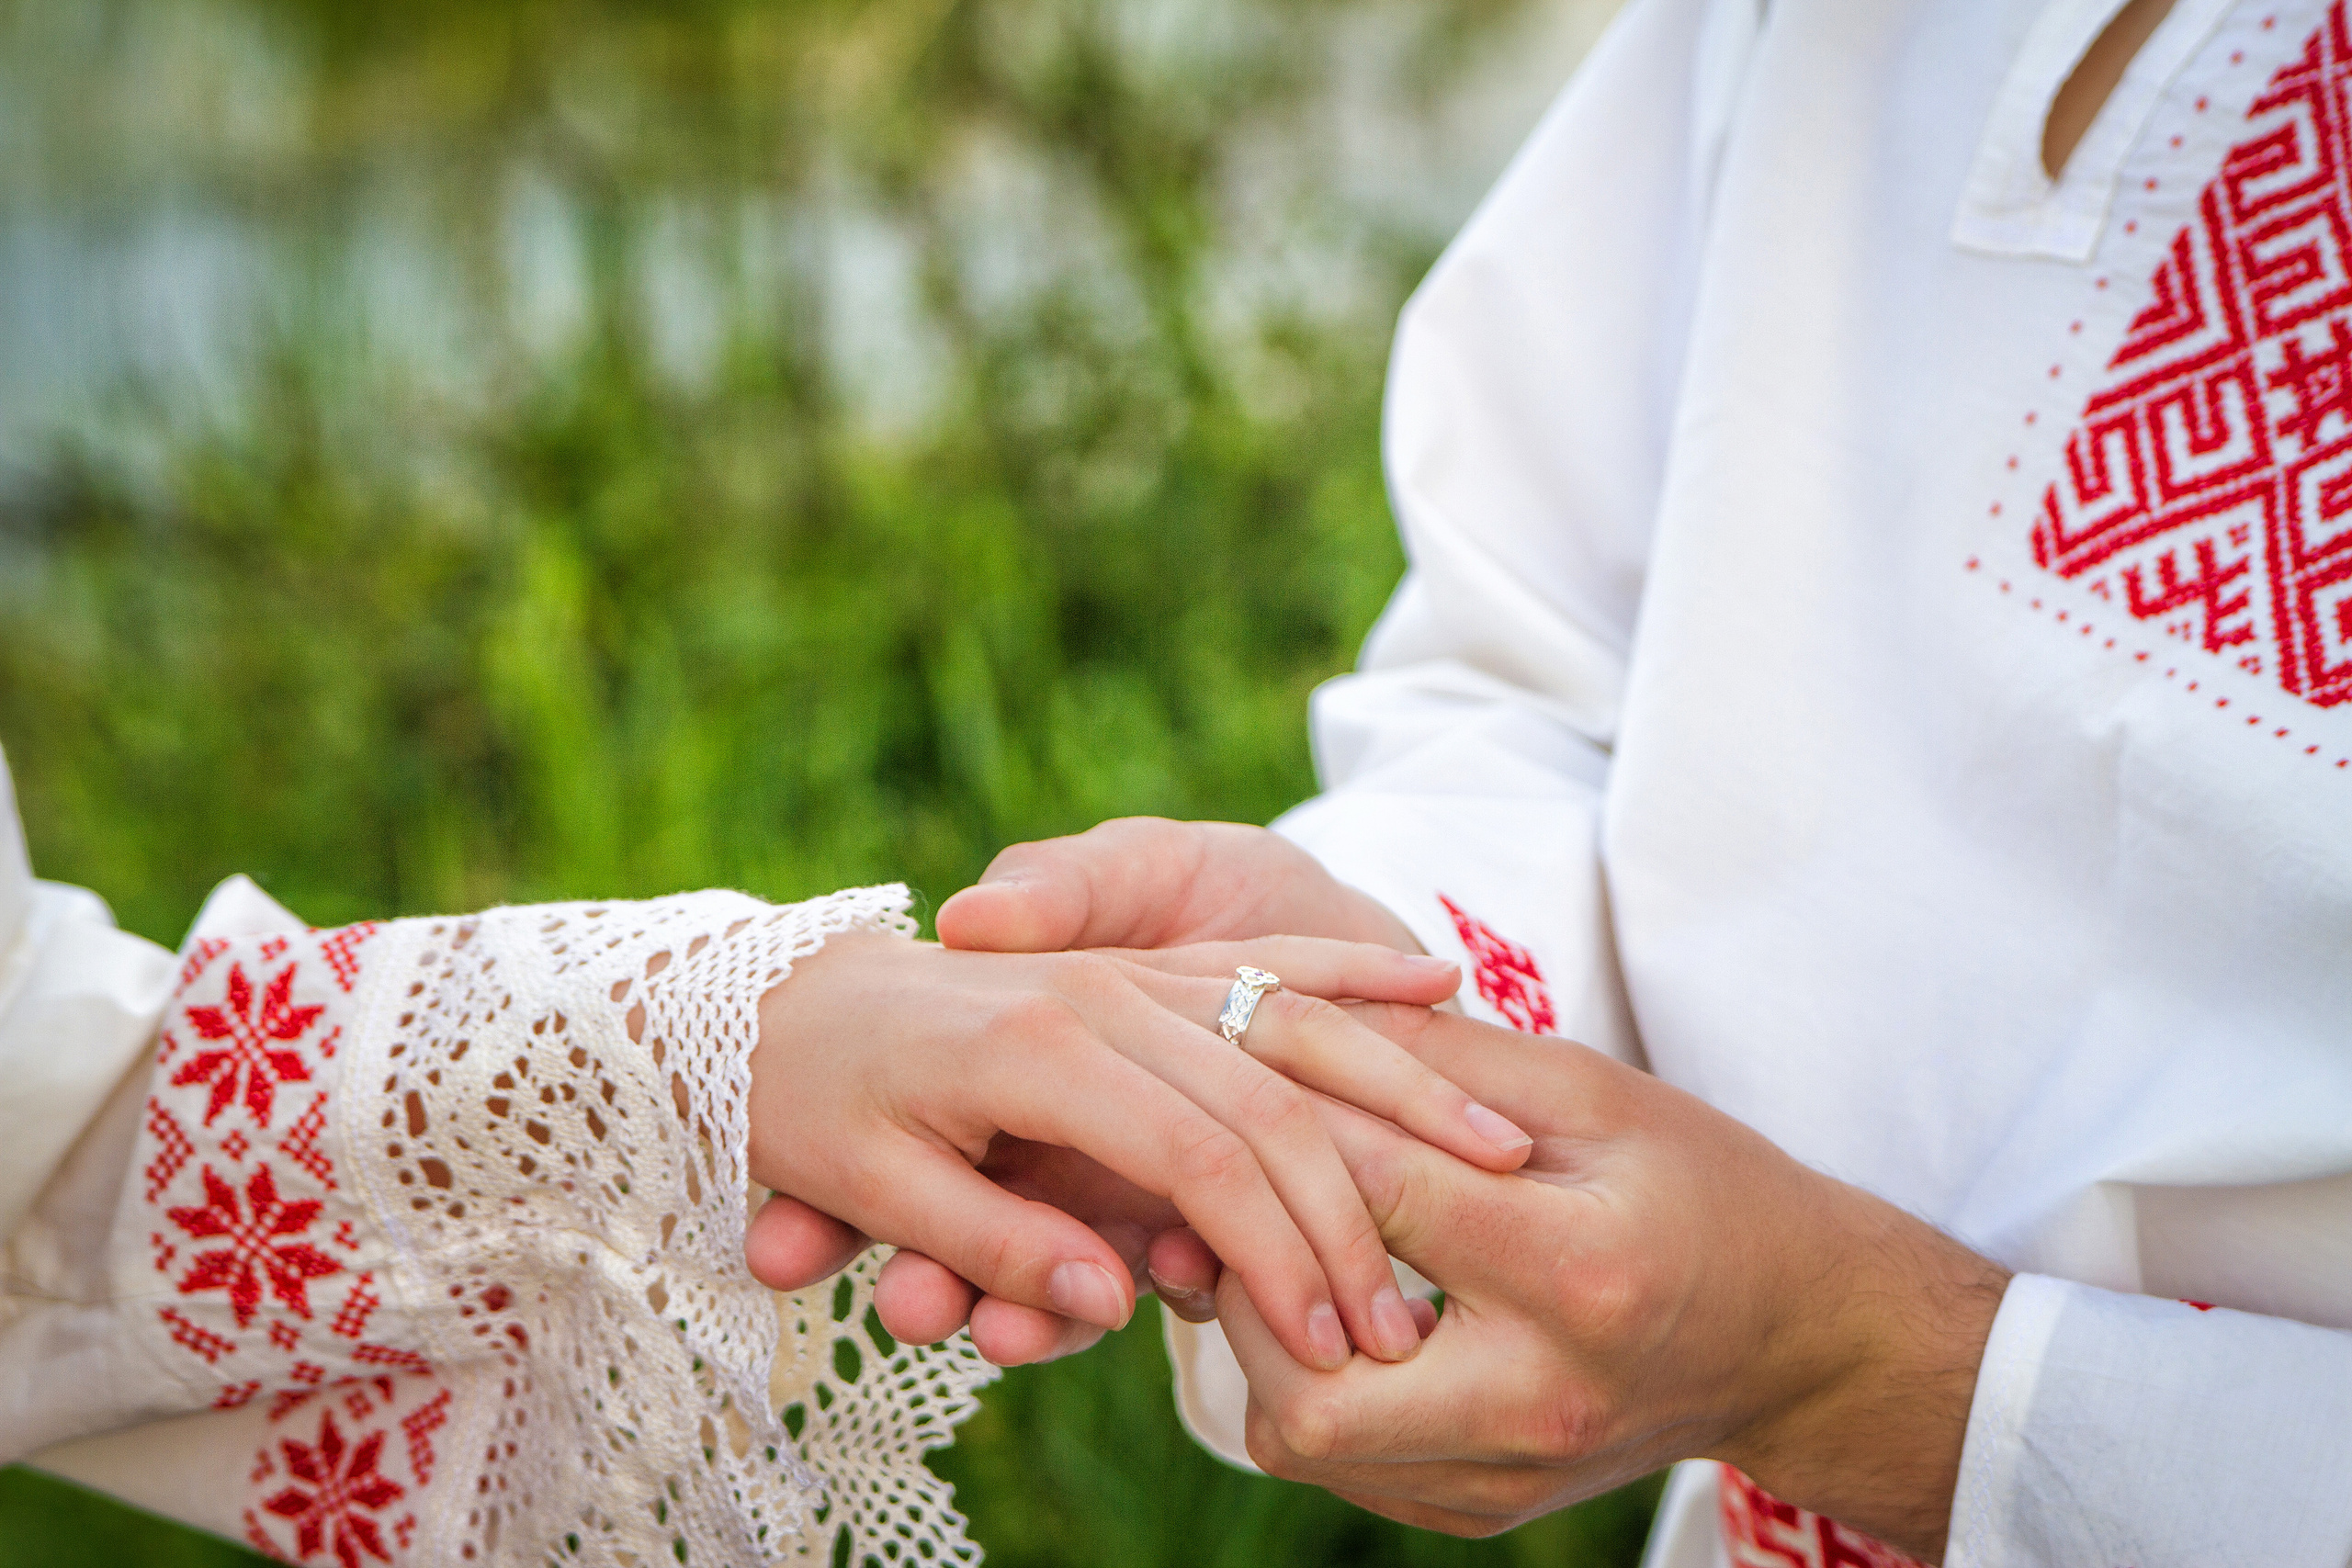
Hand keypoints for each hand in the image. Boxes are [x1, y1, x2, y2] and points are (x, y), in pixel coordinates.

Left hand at [792, 816, 1427, 1357]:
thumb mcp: (870, 1180)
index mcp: (1041, 1043)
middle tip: (1422, 1309)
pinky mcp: (1145, 961)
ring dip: (1398, 1086)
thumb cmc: (809, 1096)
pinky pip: (1268, 961)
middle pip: (1273, 1097)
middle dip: (1359, 1209)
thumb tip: (1108, 1300)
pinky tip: (1440, 981)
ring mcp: (1129, 970)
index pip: (1205, 1155)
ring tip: (1500, 1150)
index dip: (1280, 1255)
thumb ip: (993, 1238)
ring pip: (1294, 1021)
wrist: (777, 995)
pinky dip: (1352, 973)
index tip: (1340, 1347)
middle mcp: (1104, 995)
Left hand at [1212, 1007, 2007, 1561]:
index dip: (1294, 1122)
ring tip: (1281, 1243)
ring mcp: (1508, 1474)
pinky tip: (1326, 1305)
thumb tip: (1290, 1019)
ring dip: (1263, 1337)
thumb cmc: (1696, 1184)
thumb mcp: (1591, 1089)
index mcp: (1576, 1273)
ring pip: (1304, 1440)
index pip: (1380, 1196)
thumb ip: (1440, 1057)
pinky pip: (1341, 1466)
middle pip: (1312, 1387)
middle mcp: (1539, 1400)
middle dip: (1250, 1282)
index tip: (1241, 1072)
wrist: (1796, 1335)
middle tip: (1241, 1198)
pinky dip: (1306, 1381)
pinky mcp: (1481, 1508)